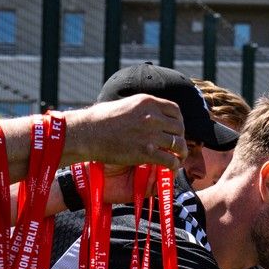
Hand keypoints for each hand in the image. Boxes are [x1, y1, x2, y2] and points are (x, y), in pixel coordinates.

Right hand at [63, 95, 187, 168]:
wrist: (87, 133)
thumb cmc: (100, 119)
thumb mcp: (125, 104)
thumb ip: (141, 109)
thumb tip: (148, 114)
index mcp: (148, 102)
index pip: (175, 110)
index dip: (179, 122)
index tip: (175, 130)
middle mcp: (152, 116)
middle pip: (179, 128)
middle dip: (181, 138)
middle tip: (177, 147)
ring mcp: (150, 134)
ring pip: (178, 144)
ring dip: (181, 153)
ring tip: (178, 158)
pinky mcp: (146, 152)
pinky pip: (170, 160)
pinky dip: (173, 165)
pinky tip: (171, 167)